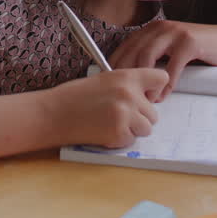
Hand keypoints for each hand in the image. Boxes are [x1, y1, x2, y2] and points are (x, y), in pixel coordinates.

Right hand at [45, 68, 167, 148]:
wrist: (55, 113)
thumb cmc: (76, 96)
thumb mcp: (105, 80)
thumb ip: (128, 86)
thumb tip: (147, 97)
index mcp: (127, 76)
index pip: (161, 78)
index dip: (155, 90)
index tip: (146, 96)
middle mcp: (130, 94)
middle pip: (154, 113)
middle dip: (140, 117)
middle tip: (118, 115)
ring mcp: (126, 115)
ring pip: (146, 129)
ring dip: (132, 130)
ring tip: (110, 123)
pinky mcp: (119, 133)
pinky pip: (131, 140)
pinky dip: (120, 140)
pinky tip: (103, 131)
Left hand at [109, 20, 216, 99]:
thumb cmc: (198, 49)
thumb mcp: (170, 49)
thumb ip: (153, 56)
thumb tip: (131, 78)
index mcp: (152, 29)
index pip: (126, 46)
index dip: (116, 66)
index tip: (114, 85)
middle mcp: (160, 28)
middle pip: (133, 52)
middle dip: (128, 76)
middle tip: (129, 96)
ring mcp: (175, 33)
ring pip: (148, 57)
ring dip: (145, 81)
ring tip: (146, 98)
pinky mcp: (189, 43)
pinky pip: (171, 66)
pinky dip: (165, 84)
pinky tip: (164, 95)